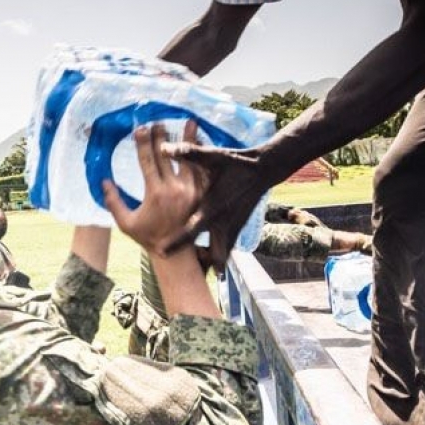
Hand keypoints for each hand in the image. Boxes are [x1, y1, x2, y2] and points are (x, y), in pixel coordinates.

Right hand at [102, 122, 204, 255]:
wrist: (175, 252)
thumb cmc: (148, 237)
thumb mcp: (125, 223)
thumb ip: (113, 202)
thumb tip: (104, 181)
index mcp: (155, 193)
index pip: (147, 161)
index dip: (143, 143)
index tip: (140, 128)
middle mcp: (174, 189)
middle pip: (166, 155)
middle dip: (161, 135)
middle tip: (158, 120)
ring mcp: (190, 190)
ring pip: (188, 158)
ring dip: (188, 138)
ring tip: (189, 121)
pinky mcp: (201, 193)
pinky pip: (201, 170)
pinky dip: (201, 155)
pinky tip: (202, 141)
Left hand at [159, 141, 279, 269]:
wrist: (262, 169)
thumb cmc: (234, 163)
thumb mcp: (211, 156)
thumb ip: (188, 154)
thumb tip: (165, 148)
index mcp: (212, 208)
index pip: (191, 230)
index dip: (176, 241)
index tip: (162, 253)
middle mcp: (223, 221)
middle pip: (208, 250)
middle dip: (197, 263)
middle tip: (187, 275)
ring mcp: (233, 226)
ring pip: (222, 252)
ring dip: (213, 263)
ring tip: (206, 277)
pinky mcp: (239, 225)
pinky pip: (229, 246)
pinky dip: (222, 256)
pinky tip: (216, 268)